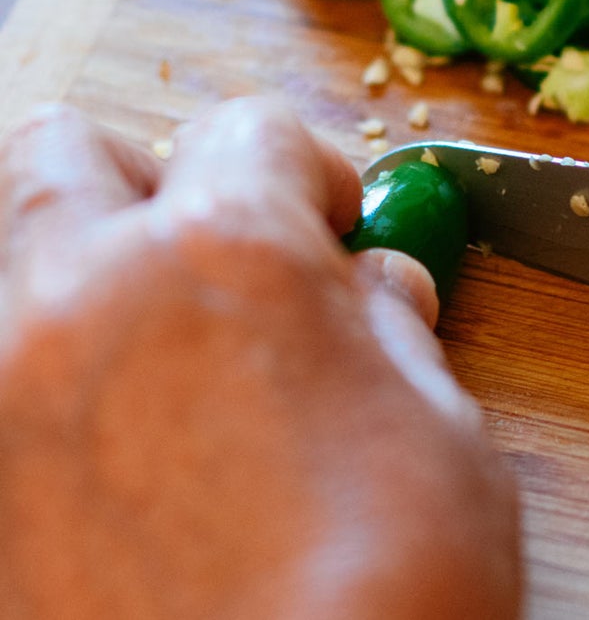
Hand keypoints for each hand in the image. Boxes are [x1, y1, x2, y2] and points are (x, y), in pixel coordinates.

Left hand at [0, 98, 520, 618]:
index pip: (248, 128)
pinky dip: (32, 385)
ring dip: (64, 268)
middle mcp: (86, 297)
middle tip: (200, 259)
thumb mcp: (436, 427)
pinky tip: (94, 453)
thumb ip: (383, 326)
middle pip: (64, 148)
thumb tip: (366, 289)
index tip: (323, 224)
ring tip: (133, 349)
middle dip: (142, 184)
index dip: (304, 172)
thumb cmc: (386, 594)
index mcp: (226, 252)